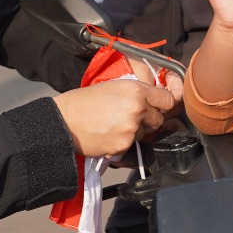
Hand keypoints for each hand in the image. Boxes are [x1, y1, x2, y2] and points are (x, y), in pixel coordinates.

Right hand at [54, 80, 176, 157]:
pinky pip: (133, 144)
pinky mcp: (124, 145)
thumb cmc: (83, 102)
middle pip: (160, 118)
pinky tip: (109, 134)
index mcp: (136, 90)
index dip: (170, 102)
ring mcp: (132, 129)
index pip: (169, 99)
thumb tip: (157, 101)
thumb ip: (138, 92)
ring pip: (146, 132)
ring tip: (115, 123)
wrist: (63, 122)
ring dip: (137, 130)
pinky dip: (125, 142)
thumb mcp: (114, 86)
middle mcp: (138, 109)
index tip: (168, 104)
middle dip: (150, 118)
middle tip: (131, 115)